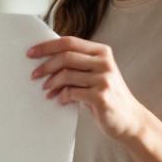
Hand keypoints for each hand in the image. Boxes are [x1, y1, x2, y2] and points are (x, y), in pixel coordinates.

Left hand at [28, 36, 147, 141]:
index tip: (31, 53)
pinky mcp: (101, 96)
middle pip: (66, 56)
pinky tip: (61, 100)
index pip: (69, 42)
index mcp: (102, 52)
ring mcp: (104, 79)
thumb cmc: (108, 95)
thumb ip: (78, 64)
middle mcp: (104, 62)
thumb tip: (46, 60)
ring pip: (67, 74)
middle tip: (34, 75)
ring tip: (47, 90)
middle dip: (45, 65)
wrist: (129, 119)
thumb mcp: (96, 74)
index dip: (47, 46)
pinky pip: (72, 92)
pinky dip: (62, 96)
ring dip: (52, 83)